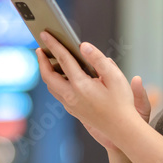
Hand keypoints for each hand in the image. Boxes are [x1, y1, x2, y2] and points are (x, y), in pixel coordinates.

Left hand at [35, 30, 143, 149]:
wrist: (122, 129)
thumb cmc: (122, 102)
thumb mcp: (115, 76)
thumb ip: (98, 59)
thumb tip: (82, 45)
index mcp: (81, 86)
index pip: (63, 60)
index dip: (54, 45)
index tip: (44, 34)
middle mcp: (71, 96)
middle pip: (48, 76)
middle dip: (41, 61)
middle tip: (40, 48)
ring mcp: (70, 105)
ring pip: (51, 86)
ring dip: (47, 72)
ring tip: (48, 60)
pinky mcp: (73, 110)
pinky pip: (58, 94)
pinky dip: (54, 82)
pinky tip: (60, 76)